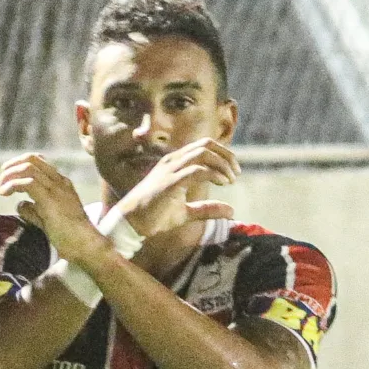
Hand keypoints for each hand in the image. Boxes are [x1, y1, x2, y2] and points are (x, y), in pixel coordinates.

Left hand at [0, 153, 102, 261]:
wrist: (86, 245)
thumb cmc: (69, 236)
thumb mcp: (48, 220)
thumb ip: (34, 210)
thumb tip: (20, 204)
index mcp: (60, 183)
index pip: (36, 162)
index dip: (16, 166)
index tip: (5, 180)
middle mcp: (59, 181)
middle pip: (30, 158)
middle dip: (10, 166)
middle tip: (0, 183)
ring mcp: (56, 188)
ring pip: (28, 167)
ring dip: (8, 175)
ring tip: (0, 190)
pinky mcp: (50, 199)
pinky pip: (28, 182)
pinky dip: (12, 185)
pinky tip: (4, 193)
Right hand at [105, 139, 238, 238]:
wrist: (132, 223)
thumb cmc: (155, 216)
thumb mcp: (186, 212)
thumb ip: (207, 209)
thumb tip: (232, 211)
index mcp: (175, 163)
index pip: (203, 146)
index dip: (223, 155)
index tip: (233, 172)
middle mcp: (173, 161)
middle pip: (206, 145)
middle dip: (226, 157)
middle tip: (236, 174)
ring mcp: (170, 169)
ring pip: (203, 154)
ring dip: (222, 165)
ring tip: (230, 180)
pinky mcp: (170, 182)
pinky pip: (197, 170)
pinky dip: (213, 174)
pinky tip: (222, 184)